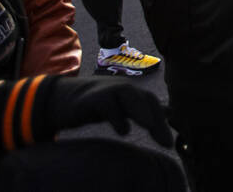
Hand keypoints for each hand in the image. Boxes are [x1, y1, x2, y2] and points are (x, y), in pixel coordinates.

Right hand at [46, 76, 171, 146]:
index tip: (169, 144)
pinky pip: (106, 103)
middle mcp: (123, 89)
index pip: (152, 102)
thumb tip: (168, 111)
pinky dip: (116, 115)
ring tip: (150, 125)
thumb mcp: (122, 105)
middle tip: (166, 142)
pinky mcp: (91, 98)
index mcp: (132, 92)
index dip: (162, 121)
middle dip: (157, 118)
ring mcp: (107, 90)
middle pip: (145, 98)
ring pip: (128, 95)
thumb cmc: (98, 102)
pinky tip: (123, 131)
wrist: (63, 96)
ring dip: (141, 109)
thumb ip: (143, 108)